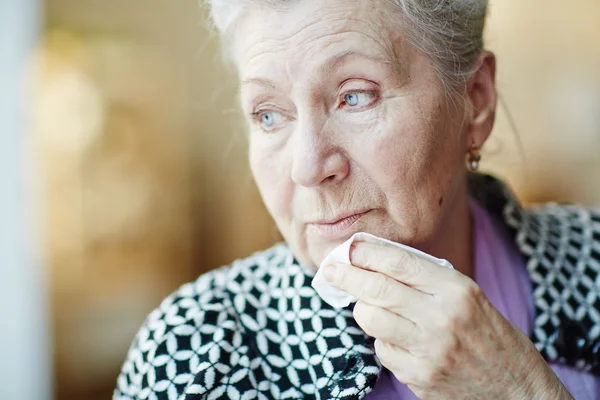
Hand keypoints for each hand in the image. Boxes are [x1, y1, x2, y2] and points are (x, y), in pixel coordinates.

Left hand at [323, 241, 572, 398]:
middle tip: (330, 270)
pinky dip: (383, 340)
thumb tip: (376, 258)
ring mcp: (429, 350)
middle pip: (378, 289)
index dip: (367, 252)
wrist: (516, 389)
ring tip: (368, 306)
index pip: (399, 263)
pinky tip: (398, 339)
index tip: (348, 248)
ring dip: (362, 310)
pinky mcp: (419, 377)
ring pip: (372, 320)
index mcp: (456, 290)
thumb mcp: (467, 295)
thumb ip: (426, 277)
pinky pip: (382, 350)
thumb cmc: (488, 334)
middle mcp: (442, 318)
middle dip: (347, 276)